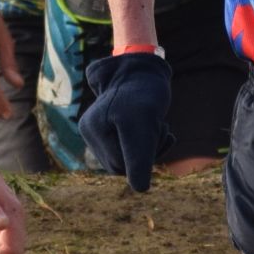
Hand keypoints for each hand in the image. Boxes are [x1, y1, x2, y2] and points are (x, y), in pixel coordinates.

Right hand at [78, 51, 173, 190]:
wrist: (146, 64)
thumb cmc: (145, 92)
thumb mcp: (143, 127)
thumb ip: (138, 159)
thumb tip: (140, 189)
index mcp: (91, 129)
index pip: (121, 167)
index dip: (146, 157)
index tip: (163, 133)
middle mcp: (89, 130)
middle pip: (122, 163)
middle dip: (148, 151)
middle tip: (163, 129)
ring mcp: (98, 128)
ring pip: (127, 156)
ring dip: (150, 145)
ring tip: (161, 125)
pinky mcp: (109, 124)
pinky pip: (128, 146)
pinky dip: (147, 139)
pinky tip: (157, 125)